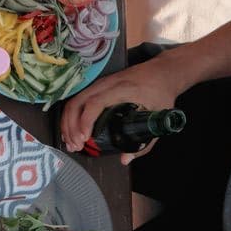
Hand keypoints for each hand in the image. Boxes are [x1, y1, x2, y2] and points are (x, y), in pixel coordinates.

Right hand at [59, 55, 184, 163]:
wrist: (163, 71)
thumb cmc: (162, 92)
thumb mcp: (159, 117)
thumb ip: (145, 142)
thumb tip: (126, 159)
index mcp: (122, 89)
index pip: (96, 102)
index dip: (86, 121)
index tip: (85, 138)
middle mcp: (106, 84)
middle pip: (77, 103)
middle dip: (71, 127)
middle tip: (75, 146)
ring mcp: (99, 84)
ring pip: (73, 102)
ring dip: (67, 123)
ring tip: (71, 143)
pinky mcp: (96, 86)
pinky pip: (76, 100)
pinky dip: (70, 117)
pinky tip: (71, 131)